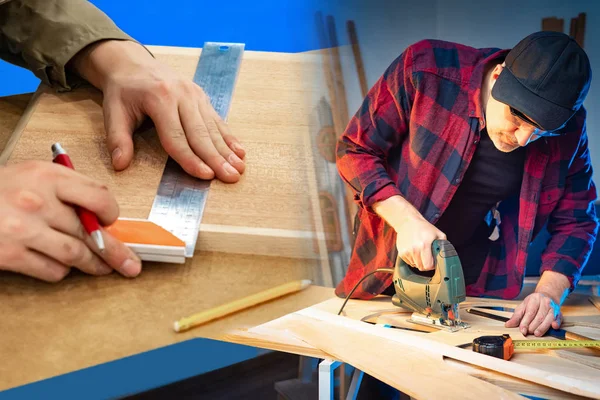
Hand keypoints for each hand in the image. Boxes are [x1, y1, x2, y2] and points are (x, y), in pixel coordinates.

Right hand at [0, 161, 141, 281]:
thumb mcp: (30, 176)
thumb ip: (64, 191)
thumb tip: (99, 218)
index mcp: (46, 175)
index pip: (98, 195)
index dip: (110, 212)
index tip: (112, 222)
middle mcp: (37, 200)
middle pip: (89, 231)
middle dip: (114, 251)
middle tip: (130, 264)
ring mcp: (23, 229)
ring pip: (75, 253)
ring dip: (93, 265)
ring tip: (103, 270)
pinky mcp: (10, 255)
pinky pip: (52, 270)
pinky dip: (61, 271)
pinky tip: (60, 267)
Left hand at [70, 40, 245, 182]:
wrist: (132, 62)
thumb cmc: (123, 90)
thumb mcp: (113, 112)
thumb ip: (117, 139)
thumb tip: (119, 165)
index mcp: (159, 98)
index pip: (176, 137)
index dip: (191, 159)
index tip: (205, 176)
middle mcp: (182, 95)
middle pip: (201, 134)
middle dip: (216, 159)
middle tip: (231, 177)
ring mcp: (195, 95)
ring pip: (212, 128)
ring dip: (227, 151)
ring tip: (239, 169)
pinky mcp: (201, 97)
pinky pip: (217, 120)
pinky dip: (229, 137)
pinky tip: (239, 151)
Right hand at [395, 215, 446, 270]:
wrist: (407, 222)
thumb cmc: (423, 227)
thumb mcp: (438, 233)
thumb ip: (444, 244)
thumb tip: (447, 253)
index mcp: (424, 245)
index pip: (428, 266)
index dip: (432, 265)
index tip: (433, 262)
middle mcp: (414, 250)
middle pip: (421, 267)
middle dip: (426, 264)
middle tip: (428, 257)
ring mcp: (406, 252)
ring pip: (415, 265)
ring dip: (419, 261)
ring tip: (420, 252)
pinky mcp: (401, 253)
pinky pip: (409, 262)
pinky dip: (413, 259)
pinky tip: (414, 251)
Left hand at [505, 292, 562, 335]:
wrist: (548, 296)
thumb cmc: (533, 303)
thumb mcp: (523, 306)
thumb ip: (516, 316)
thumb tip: (508, 325)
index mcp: (534, 299)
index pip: (530, 312)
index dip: (526, 322)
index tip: (522, 330)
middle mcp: (545, 302)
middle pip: (539, 317)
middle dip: (533, 326)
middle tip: (528, 332)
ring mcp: (554, 307)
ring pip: (548, 319)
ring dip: (542, 328)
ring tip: (536, 334)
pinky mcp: (560, 313)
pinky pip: (559, 319)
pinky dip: (556, 323)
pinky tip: (554, 327)